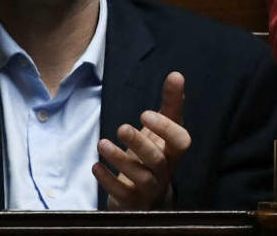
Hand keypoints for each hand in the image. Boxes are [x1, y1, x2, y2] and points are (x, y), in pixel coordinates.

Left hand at [93, 71, 191, 209]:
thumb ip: (171, 102)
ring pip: (140, 176)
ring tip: (102, 143)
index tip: (145, 114)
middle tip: (121, 128)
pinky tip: (95, 166)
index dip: (165, 129)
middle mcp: (165, 170)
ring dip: (120, 159)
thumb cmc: (156, 152)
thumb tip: (176, 75)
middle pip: (157, 159)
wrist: (147, 193)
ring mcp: (149, 187)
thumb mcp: (164, 127)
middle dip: (139, 143)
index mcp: (174, 151)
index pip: (181, 141)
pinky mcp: (132, 201)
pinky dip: (107, 180)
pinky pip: (121, 193)